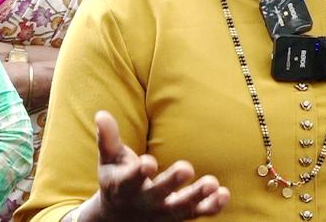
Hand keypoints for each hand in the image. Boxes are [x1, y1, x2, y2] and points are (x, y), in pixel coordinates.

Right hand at [77, 111, 229, 221]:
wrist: (120, 217)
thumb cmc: (117, 178)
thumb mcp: (108, 160)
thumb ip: (107, 138)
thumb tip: (101, 114)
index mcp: (124, 186)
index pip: (130, 180)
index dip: (138, 172)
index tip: (148, 162)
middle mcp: (144, 201)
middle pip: (158, 194)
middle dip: (172, 183)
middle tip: (186, 168)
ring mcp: (163, 211)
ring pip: (181, 207)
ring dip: (197, 196)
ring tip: (213, 183)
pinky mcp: (179, 215)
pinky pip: (197, 213)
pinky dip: (211, 207)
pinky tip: (224, 194)